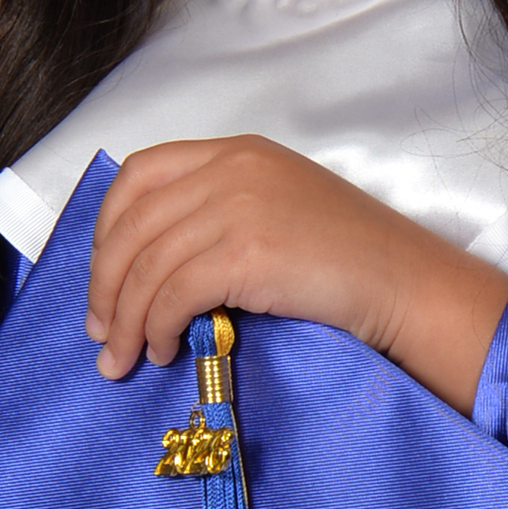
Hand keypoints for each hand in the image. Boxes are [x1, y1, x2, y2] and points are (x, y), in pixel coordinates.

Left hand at [86, 136, 507, 412]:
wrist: (407, 282)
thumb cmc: (356, 259)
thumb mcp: (281, 208)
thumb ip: (222, 214)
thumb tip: (156, 269)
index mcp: (238, 152)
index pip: (140, 174)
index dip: (108, 226)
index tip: (105, 274)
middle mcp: (232, 168)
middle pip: (132, 223)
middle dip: (104, 284)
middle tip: (101, 332)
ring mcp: (238, 206)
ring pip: (146, 264)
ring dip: (125, 319)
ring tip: (124, 356)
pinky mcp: (246, 252)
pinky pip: (172, 293)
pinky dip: (156, 327)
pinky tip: (165, 349)